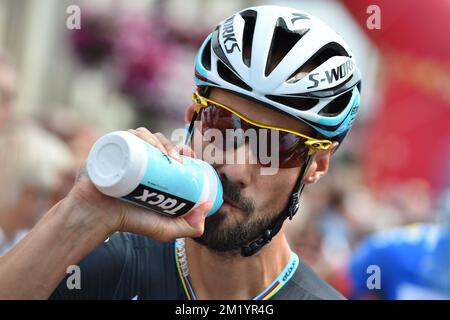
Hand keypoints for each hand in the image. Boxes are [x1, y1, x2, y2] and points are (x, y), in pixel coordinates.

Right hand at [67, 127, 210, 241]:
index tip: (191, 158)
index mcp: (151, 168)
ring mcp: (124, 151)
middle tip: (178, 161)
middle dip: (172, 146)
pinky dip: (138, 134)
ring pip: (144, 136)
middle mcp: (138, 157)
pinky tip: (148, 143)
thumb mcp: (165, 229)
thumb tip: (208, 207)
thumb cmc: (129, 221)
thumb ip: (189, 227)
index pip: (170, 151)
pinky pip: (125, 134)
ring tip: (165, 155)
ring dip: (158, 139)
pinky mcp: (109, 148)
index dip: (183, 150)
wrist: (96, 218)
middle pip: (159, 142)